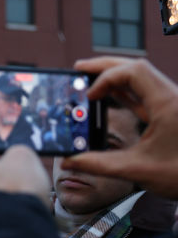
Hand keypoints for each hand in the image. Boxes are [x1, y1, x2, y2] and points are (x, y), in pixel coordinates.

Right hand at [64, 56, 177, 198]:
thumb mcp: (136, 170)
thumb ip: (98, 164)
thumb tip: (70, 160)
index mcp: (168, 105)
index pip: (134, 72)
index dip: (106, 78)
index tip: (89, 96)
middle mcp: (172, 98)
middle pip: (136, 68)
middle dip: (106, 67)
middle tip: (79, 68)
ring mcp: (172, 105)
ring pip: (141, 79)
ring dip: (114, 78)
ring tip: (89, 80)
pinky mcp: (170, 114)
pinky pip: (144, 94)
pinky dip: (124, 92)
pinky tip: (108, 96)